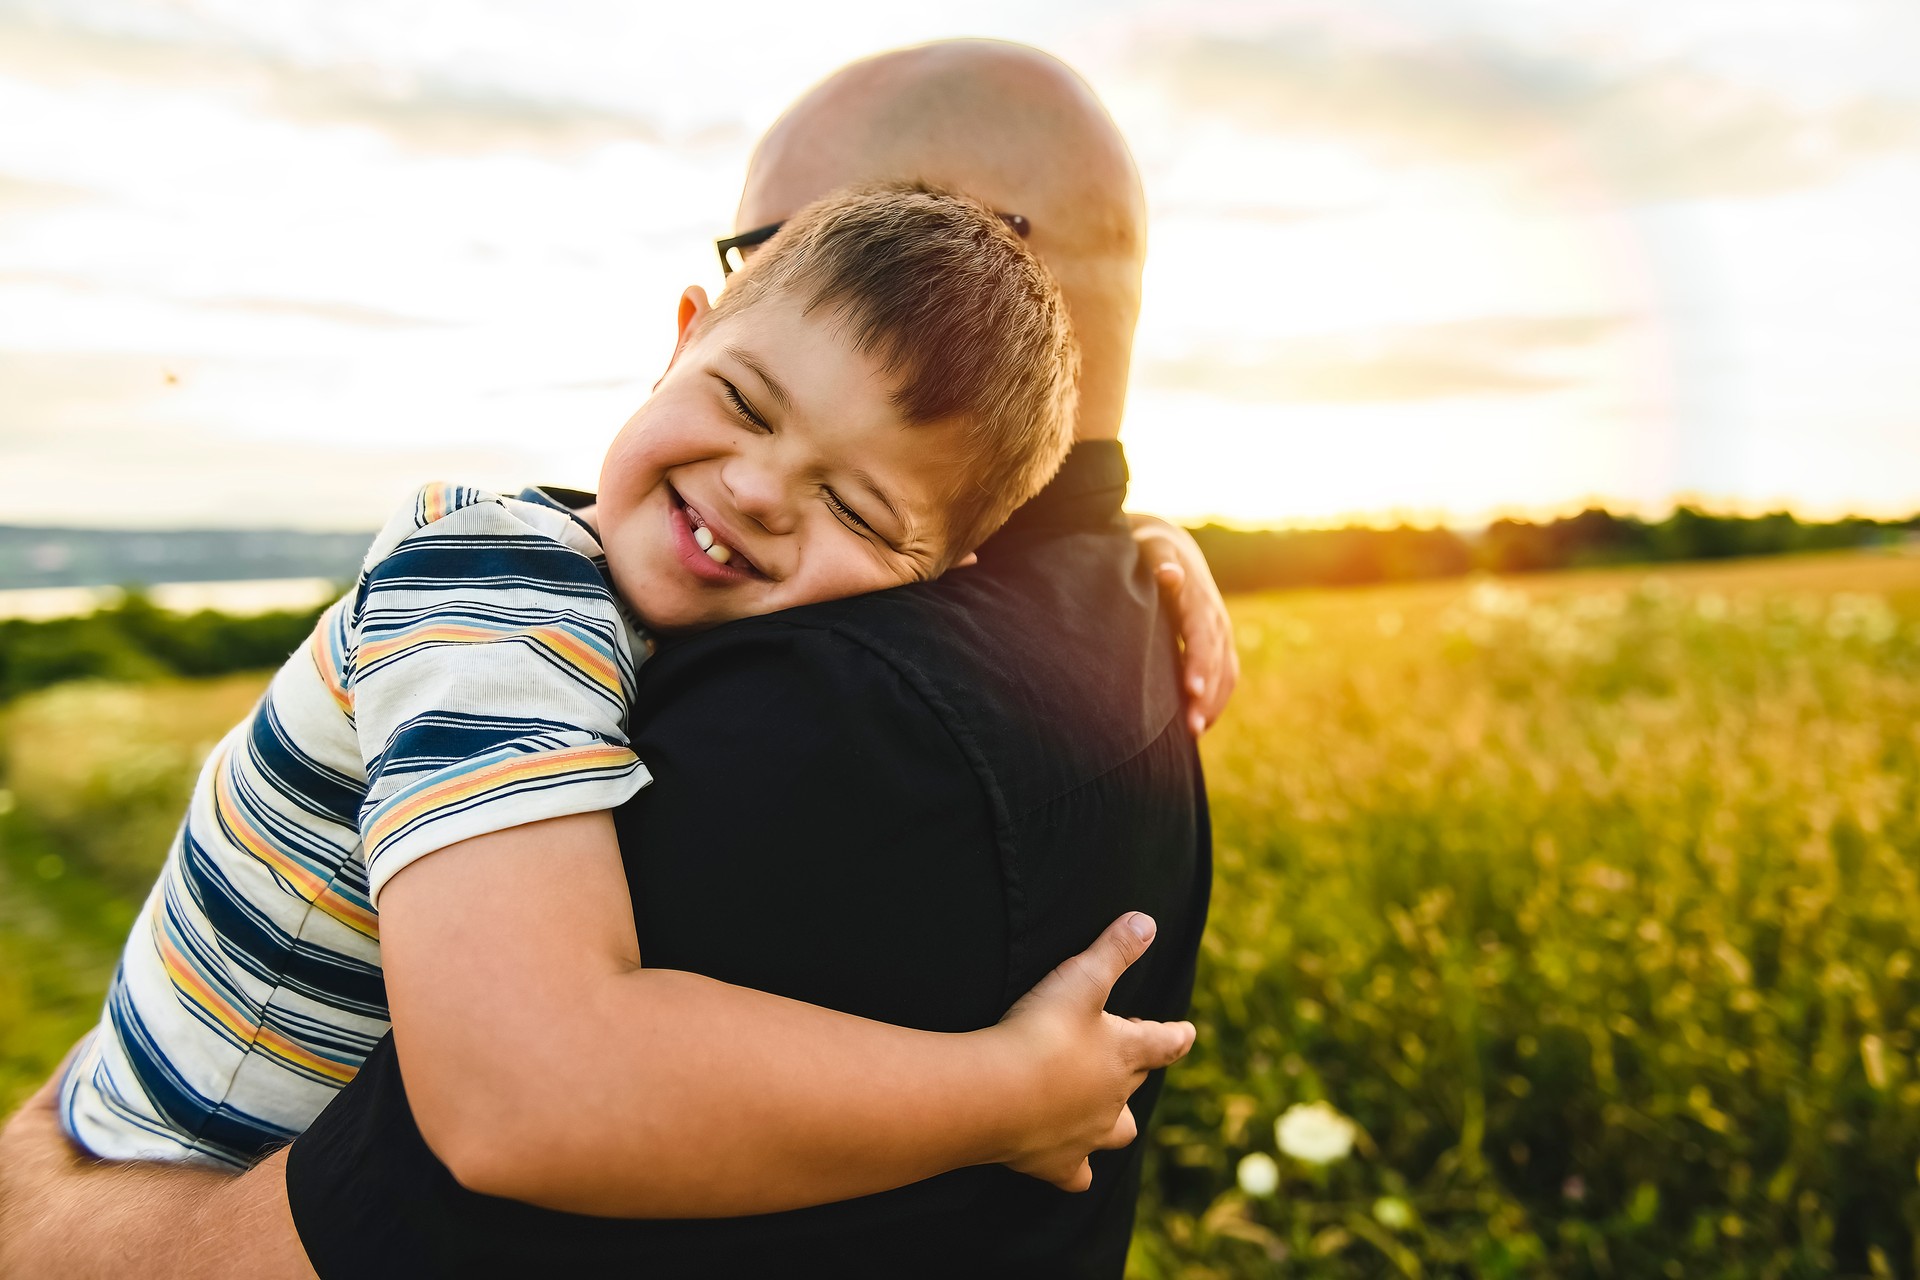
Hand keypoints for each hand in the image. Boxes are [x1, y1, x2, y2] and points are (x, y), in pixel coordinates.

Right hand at [991, 913, 1195, 1191]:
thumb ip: (1113, 949)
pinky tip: (1070, 1166)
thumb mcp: (1080, 978)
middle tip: (1118, 1056)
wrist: (996, 1093)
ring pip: (1118, 1132)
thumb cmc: (1041, 1031)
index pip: (1162, 1043)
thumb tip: (1147, 921)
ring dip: (1115, 1122)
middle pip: (1136, 1086)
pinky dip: (1076, 1172)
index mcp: (1124, 1053)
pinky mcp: (1057, 1163)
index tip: (1187, 1033)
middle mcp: (1114, 1098)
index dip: (1175, 1036)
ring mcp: (1087, 1134)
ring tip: (1104, 1113)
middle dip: (1134, 1071)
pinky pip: (1076, 1176)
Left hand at [1129, 513, 1238, 735]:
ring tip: (1193, 734)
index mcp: (1198, 597)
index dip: (1198, 663)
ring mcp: (1221, 633)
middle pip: (1216, 662)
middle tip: (1190, 728)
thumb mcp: (1150, 548)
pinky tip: (1200, 724)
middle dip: (1206, 696)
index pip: (1201, 634)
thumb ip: (1158, 560)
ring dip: (1213, 705)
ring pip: (1225, 674)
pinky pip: (1226, 677)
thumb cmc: (1150, 551)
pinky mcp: (1219, 645)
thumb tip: (1169, 573)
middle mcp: (1215, 618)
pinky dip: (1216, 701)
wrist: (1173, 549)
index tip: (1190, 690)